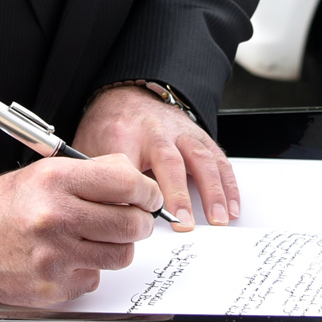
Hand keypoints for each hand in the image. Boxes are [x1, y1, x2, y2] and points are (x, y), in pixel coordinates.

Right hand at [0, 152, 159, 305]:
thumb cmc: (14, 204)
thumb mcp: (50, 171)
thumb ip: (96, 172)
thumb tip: (139, 183)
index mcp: (57, 180)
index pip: (126, 182)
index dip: (147, 191)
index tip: (148, 196)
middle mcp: (55, 217)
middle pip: (129, 223)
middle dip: (141, 221)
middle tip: (136, 219)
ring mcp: (54, 256)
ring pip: (120, 254)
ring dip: (119, 246)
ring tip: (102, 237)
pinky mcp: (53, 286)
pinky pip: (95, 278)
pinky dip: (90, 268)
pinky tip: (71, 257)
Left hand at [74, 85, 238, 230]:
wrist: (127, 96)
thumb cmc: (109, 129)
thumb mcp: (90, 149)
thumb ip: (96, 179)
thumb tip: (101, 217)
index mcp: (124, 133)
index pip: (129, 166)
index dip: (135, 193)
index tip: (139, 219)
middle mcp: (156, 130)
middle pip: (169, 160)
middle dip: (177, 193)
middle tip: (183, 224)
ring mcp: (181, 131)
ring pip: (200, 158)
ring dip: (212, 190)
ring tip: (218, 219)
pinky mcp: (199, 136)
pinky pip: (218, 159)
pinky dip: (228, 184)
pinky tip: (231, 207)